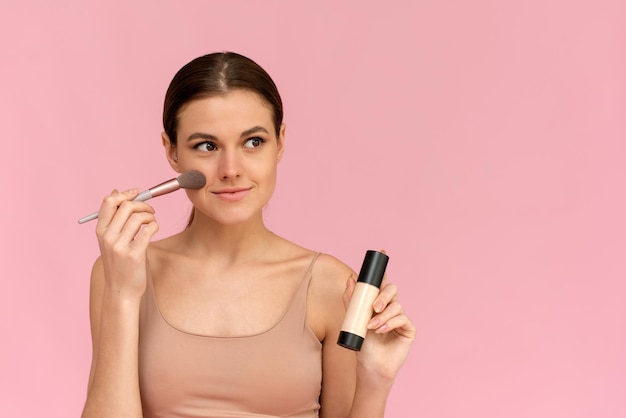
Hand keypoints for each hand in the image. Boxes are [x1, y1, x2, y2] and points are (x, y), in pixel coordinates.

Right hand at [95, 189, 158, 298]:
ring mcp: (119, 246)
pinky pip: (148, 230)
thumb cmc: (119, 263)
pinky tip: (154, 230)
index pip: (109, 202)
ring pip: (138, 217)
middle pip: (126, 206)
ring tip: (152, 222)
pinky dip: (155, 226)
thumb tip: (116, 191)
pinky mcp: (134, 254)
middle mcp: (107, 237)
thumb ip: (114, 218)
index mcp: (100, 231)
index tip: (137, 192)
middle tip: (150, 211)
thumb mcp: (110, 239)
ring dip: (150, 216)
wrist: (122, 291)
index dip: (125, 194)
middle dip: (143, 204)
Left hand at [343, 254, 415, 382]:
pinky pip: (402, 318)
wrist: (370, 365)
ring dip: (383, 316)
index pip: (381, 283)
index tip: (382, 252)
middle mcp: (391, 307)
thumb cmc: (363, 344)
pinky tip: (382, 330)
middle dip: (383, 296)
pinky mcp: (408, 328)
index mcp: (378, 303)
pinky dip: (390, 323)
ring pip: (396, 305)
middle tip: (373, 307)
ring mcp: (401, 317)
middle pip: (392, 290)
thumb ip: (351, 300)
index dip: (382, 268)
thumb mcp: (353, 320)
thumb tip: (350, 280)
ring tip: (372, 327)